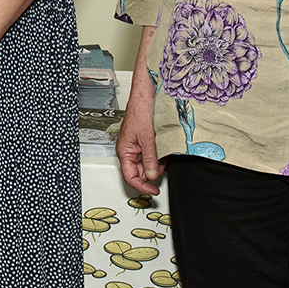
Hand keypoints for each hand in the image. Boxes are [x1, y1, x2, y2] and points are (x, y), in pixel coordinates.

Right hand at [116, 68, 164, 195]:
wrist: (146, 97)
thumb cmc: (140, 112)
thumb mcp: (148, 139)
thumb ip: (150, 159)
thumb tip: (152, 176)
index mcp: (124, 151)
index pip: (130, 177)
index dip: (142, 186)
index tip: (153, 190)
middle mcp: (129, 150)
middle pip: (140, 171)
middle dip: (152, 171)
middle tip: (162, 166)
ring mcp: (137, 146)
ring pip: (148, 163)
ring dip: (157, 162)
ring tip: (163, 154)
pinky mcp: (145, 142)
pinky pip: (152, 155)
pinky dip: (159, 155)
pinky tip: (164, 149)